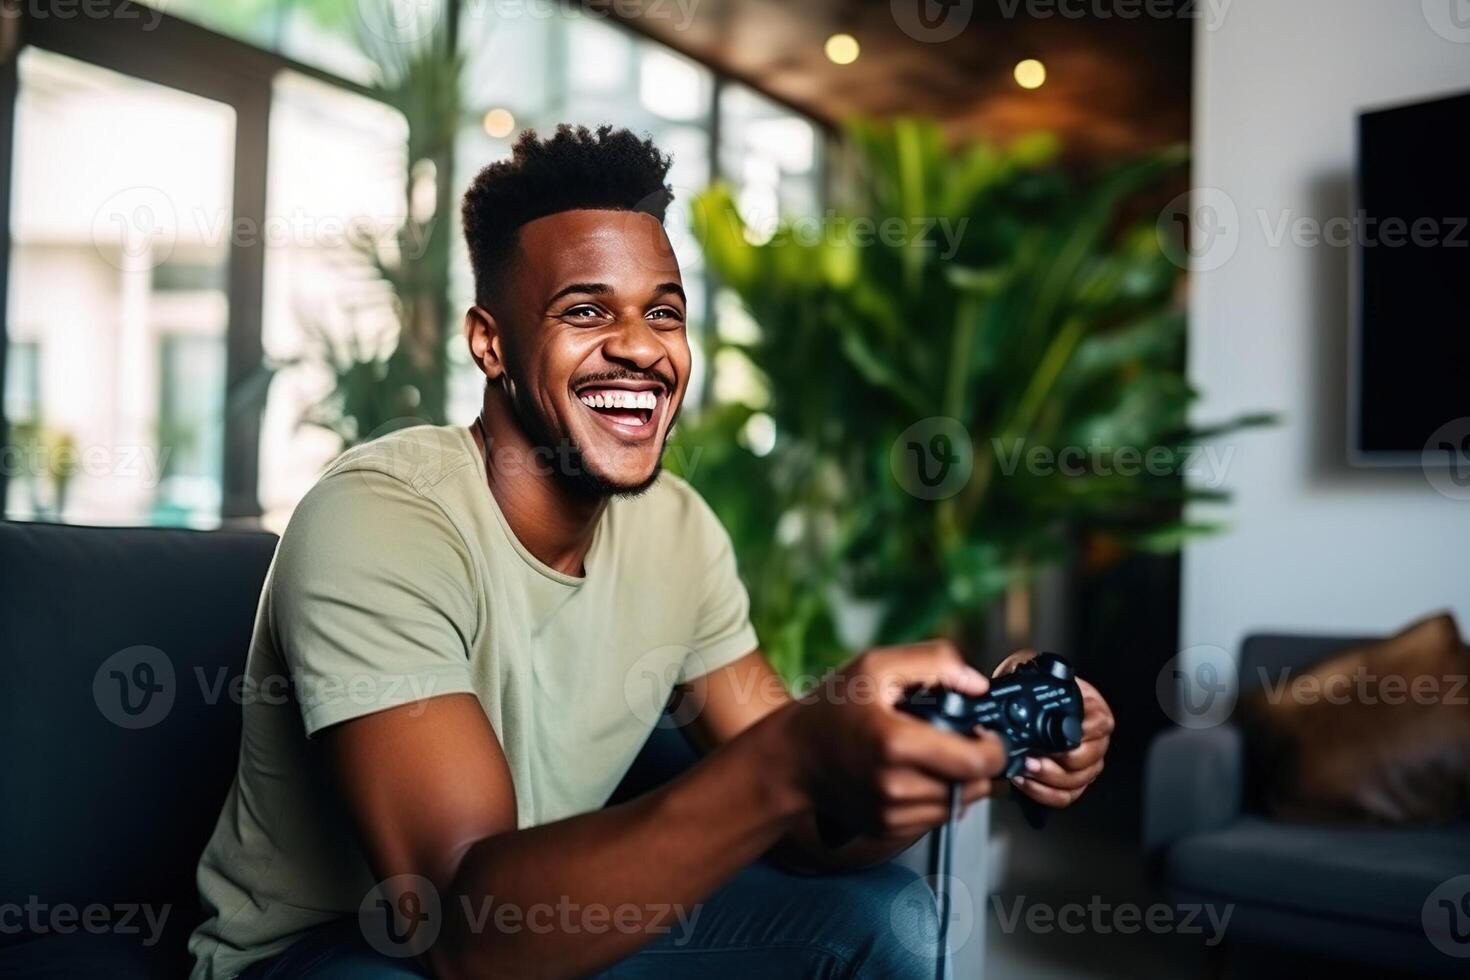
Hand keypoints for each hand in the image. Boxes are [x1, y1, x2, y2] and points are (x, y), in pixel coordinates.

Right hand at [781, 640, 1008, 839]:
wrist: (792, 758)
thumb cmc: (831, 710)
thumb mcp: (876, 666)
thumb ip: (934, 662)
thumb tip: (978, 684)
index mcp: (896, 744)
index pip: (977, 762)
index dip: (995, 747)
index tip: (986, 732)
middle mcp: (896, 786)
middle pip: (975, 786)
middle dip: (980, 764)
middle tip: (966, 741)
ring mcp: (892, 814)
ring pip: (959, 805)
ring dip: (961, 782)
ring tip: (938, 755)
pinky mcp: (888, 829)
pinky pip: (935, 818)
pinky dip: (938, 797)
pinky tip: (919, 773)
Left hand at [991, 650, 1113, 808]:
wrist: (1016, 709)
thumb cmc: (1029, 688)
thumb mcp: (1029, 669)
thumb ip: (1028, 666)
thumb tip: (1022, 670)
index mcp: (1092, 709)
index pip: (1101, 724)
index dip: (1084, 732)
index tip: (1063, 734)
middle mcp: (1094, 738)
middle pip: (1091, 758)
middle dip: (1062, 761)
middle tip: (1034, 756)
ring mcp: (1085, 763)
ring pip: (1078, 780)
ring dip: (1049, 779)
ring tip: (1026, 768)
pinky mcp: (1071, 783)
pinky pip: (1064, 796)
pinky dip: (1043, 793)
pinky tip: (1024, 781)